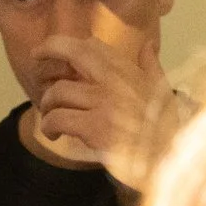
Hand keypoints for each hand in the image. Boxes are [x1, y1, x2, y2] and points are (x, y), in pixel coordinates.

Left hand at [35, 34, 190, 190]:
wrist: (169, 161)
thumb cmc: (166, 130)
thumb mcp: (163, 92)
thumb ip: (151, 67)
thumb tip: (148, 46)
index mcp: (129, 72)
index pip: (93, 46)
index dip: (70, 45)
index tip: (56, 50)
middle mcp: (116, 81)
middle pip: (74, 51)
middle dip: (49, 49)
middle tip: (36, 58)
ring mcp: (105, 103)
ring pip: (58, 91)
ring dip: (47, 105)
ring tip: (49, 117)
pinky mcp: (95, 127)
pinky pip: (58, 119)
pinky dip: (49, 127)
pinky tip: (53, 135)